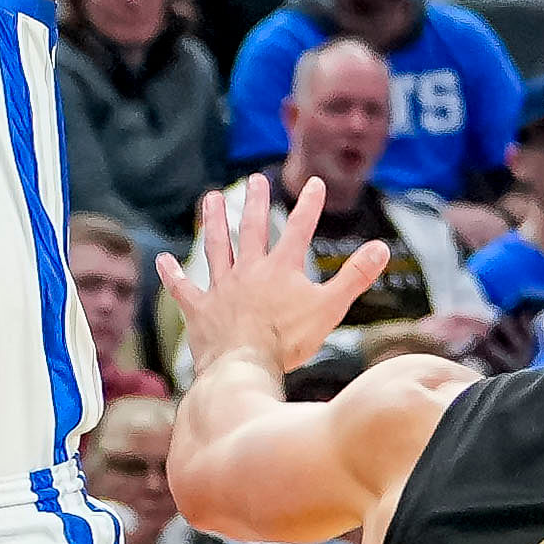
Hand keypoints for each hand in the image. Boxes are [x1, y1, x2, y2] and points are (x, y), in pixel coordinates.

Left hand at [164, 170, 388, 374]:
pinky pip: (183, 288)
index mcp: (281, 269)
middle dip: (256, 203)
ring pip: (216, 247)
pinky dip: (172, 275)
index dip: (309, 206)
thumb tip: (382, 248)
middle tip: (255, 180)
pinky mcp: (200, 310)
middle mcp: (249, 271)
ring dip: (214, 221)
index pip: (300, 230)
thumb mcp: (330, 307)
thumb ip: (355, 276)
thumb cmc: (288, 340)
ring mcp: (221, 288)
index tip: (315, 184)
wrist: (244, 363)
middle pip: (253, 230)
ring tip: (212, 199)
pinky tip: (161, 260)